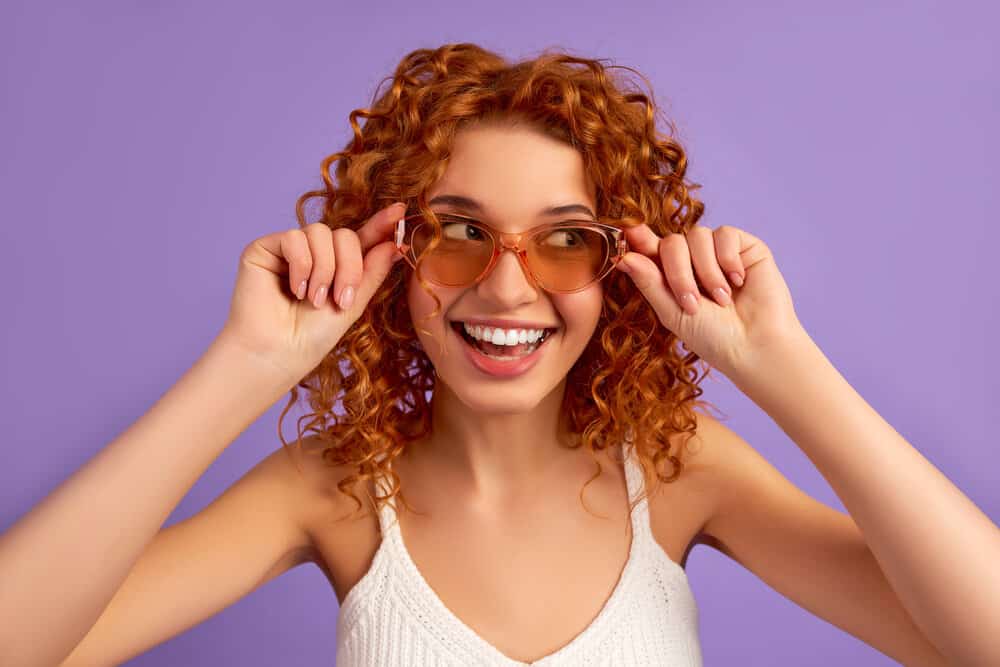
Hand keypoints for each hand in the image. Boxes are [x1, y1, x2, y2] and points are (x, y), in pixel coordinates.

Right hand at [216, 202, 406, 382]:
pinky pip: (294, 238)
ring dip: (324, 270)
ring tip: (313, 300)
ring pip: (321, 233)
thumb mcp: (353, 304)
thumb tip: (395, 243)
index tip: (401, 212)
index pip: (361, 238)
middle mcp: (314, 253)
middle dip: (349, 267)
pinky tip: (295, 290)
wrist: (279, 353)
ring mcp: (289, 249)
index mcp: (337, 266)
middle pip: (344, 235)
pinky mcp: (265, 248)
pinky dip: (301, 265)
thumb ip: (372, 272)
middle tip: (341, 299)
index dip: (381, 224)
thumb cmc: (313, 336)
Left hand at [614, 223, 803, 377]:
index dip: (638, 238)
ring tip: (722, 300)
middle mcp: (693, 259)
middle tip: (692, 303)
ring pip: (697, 236)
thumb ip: (649, 282)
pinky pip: (725, 234)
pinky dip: (728, 259)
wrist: (755, 345)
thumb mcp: (672, 312)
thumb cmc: (713, 336)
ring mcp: (719, 251)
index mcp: (672, 275)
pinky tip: (738, 281)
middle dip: (679, 273)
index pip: (651, 248)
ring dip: (707, 271)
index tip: (628, 232)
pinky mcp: (745, 246)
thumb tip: (622, 256)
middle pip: (672, 242)